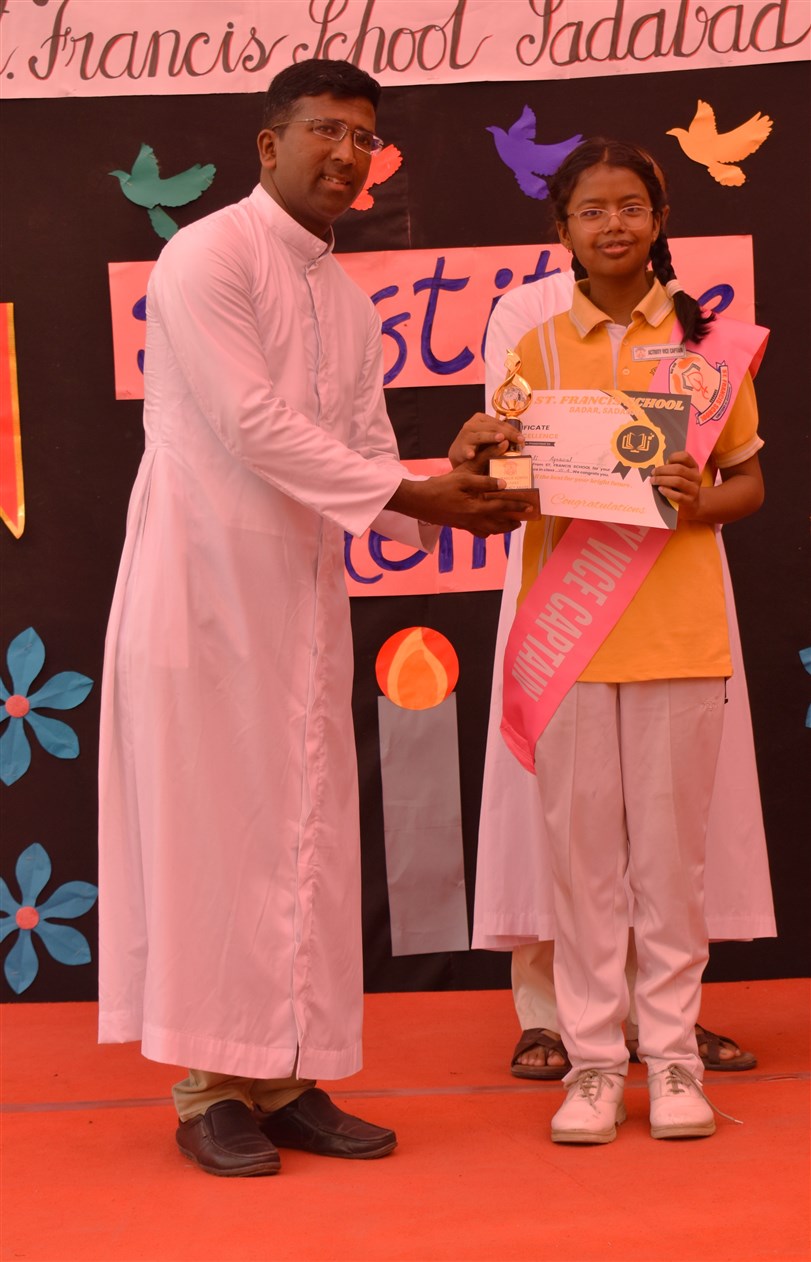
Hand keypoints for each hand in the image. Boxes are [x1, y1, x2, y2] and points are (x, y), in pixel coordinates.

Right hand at [387, 468, 538, 536]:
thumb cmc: (440, 487)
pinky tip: (489, 527)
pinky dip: (487, 531)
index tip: (529, 506)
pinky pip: (477, 532)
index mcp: (476, 508)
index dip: (517, 506)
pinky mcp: (459, 525)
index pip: (502, 507)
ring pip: (489, 530)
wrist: (419, 501)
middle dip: (512, 523)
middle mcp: (473, 520)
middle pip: (499, 525)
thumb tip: (504, 480)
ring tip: (511, 524)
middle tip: (523, 519)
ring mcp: (466, 525)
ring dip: (502, 528)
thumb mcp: (462, 477)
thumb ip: (484, 479)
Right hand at [448, 412, 523, 469]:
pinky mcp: (460, 448)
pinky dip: (469, 452)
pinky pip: (466, 450)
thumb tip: (520, 440)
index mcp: (480, 419)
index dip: (512, 430)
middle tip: (519, 440)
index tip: (522, 438)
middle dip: (508, 434)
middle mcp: (472, 424)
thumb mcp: (489, 438)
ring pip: (481, 436)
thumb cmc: (478, 446)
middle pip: (493, 427)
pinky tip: (472, 455)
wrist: (459, 455)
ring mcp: (466, 436)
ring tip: (500, 439)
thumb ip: (501, 436)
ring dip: (491, 437)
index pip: (500, 423)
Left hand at [650, 450, 700, 519]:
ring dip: (662, 480)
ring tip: (653, 481)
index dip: (673, 457)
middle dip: (663, 470)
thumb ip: (673, 469)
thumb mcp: (682, 475)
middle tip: (653, 473)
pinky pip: (677, 495)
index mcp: (694, 467)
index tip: (664, 462)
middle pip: (679, 469)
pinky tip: (660, 489)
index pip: (685, 456)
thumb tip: (658, 468)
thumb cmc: (682, 486)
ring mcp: (694, 489)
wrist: (693, 504)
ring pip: (678, 481)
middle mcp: (696, 476)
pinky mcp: (690, 501)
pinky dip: (667, 491)